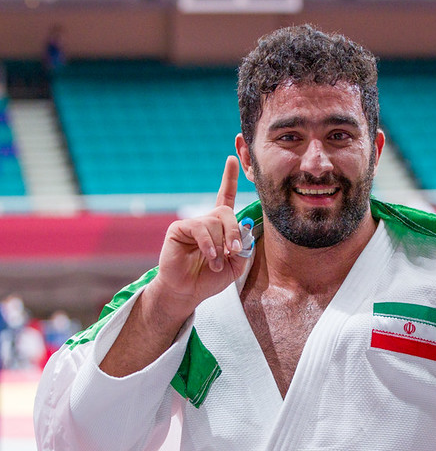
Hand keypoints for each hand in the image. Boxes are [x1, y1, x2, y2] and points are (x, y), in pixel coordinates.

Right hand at [148, 156, 248, 320]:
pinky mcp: (179, 229)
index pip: (225, 197)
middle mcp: (206, 221)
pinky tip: (210, 258)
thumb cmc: (210, 278)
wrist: (188, 291)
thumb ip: (243, 248)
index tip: (231, 158)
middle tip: (235, 251)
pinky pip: (200, 229)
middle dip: (234, 232)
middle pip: (226, 213)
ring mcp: (192, 224)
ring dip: (220, 246)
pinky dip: (209, 245)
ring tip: (217, 263)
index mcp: (220, 226)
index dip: (229, 178)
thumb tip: (243, 233)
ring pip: (214, 223)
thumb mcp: (235, 265)